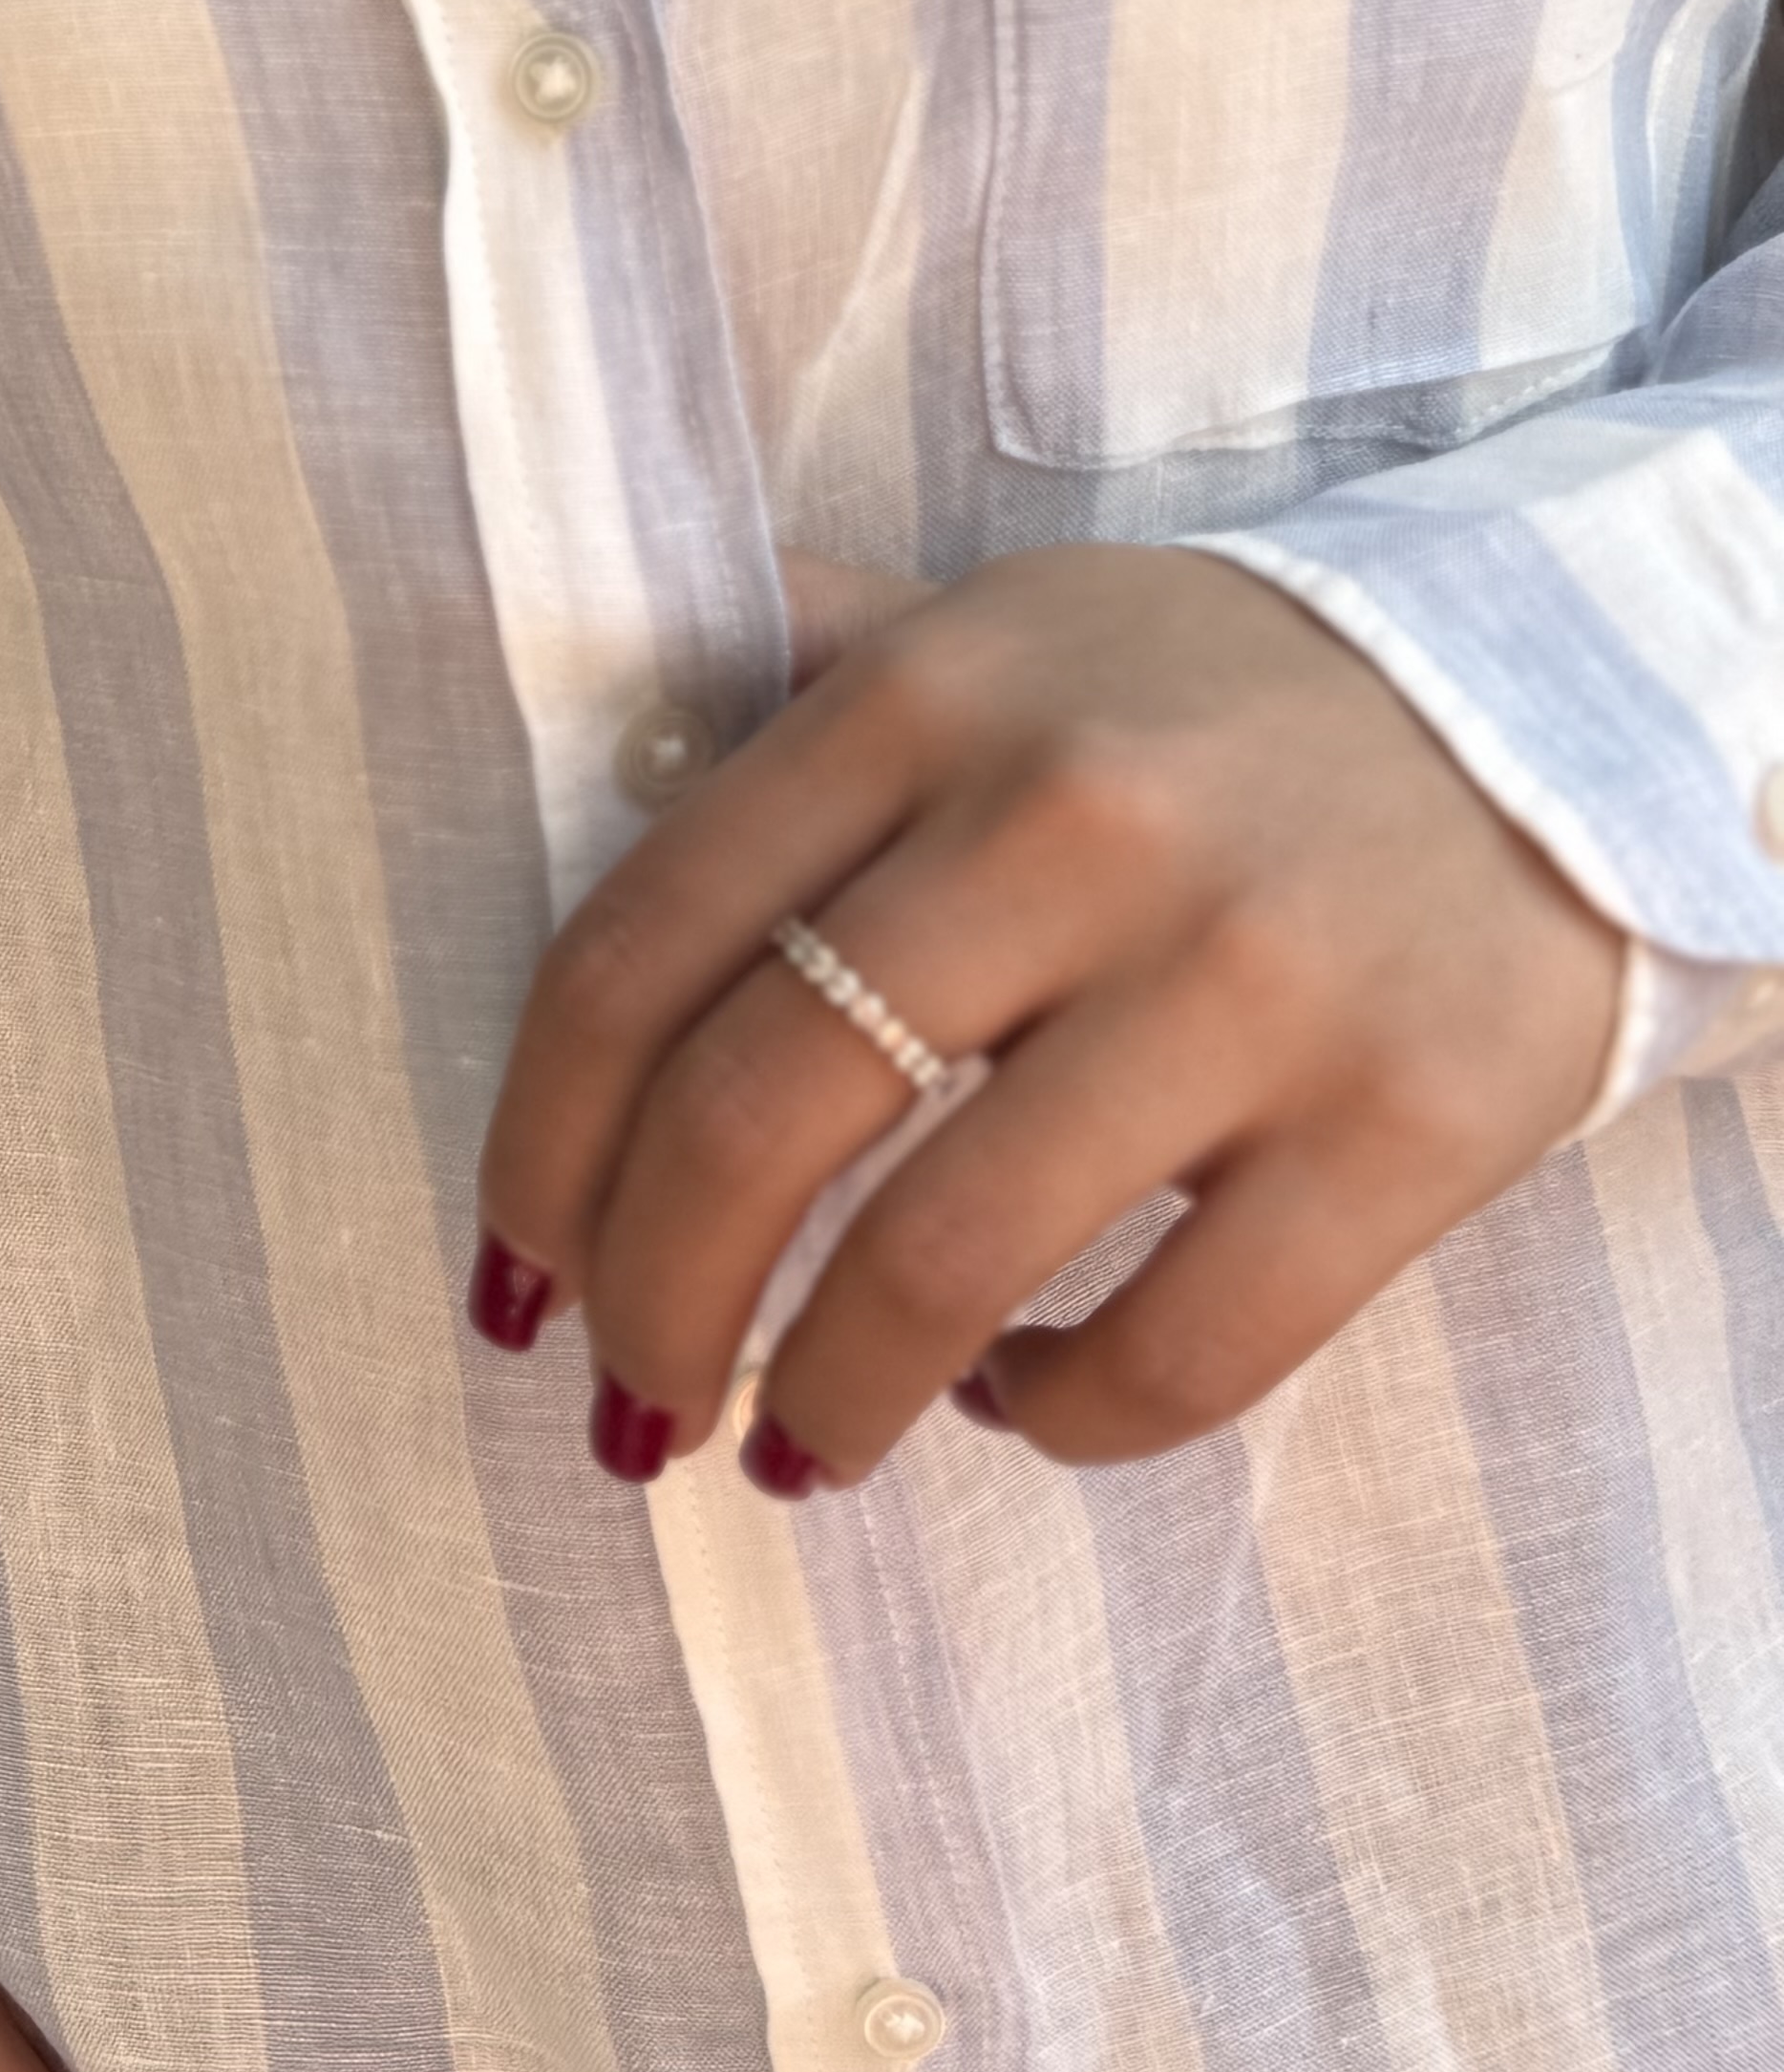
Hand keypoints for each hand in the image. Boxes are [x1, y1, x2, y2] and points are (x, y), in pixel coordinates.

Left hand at [474, 545, 1625, 1490]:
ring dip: (826, 1395)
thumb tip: (581, 729)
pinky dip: (1057, 1415)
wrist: (1554, 705)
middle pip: (755, 1118)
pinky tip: (1010, 1400)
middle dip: (653, 1301)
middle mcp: (1068, 821)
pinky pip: (1176, 1351)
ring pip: (942, 1260)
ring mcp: (1245, 976)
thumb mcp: (990, 626)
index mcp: (924, 696)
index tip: (517, 1266)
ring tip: (795, 1445)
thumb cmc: (1207, 699)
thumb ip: (793, 668)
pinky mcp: (1402, 1125)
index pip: (640, 953)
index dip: (541, 1145)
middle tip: (632, 1398)